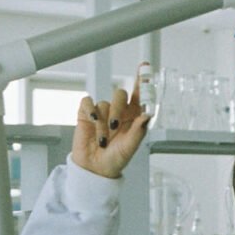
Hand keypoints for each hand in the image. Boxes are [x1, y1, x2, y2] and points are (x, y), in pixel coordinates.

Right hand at [71, 63, 151, 178]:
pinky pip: (89, 102)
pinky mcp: (87, 114)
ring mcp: (102, 112)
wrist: (95, 168)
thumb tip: (148, 114)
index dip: (142, 80)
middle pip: (120, 94)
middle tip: (115, 126)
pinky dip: (91, 111)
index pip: (139, 94)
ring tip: (103, 139)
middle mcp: (118, 111)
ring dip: (104, 123)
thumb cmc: (115, 158)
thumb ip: (139, 131)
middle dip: (119, 109)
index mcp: (133, 116)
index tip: (145, 66)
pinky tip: (92, 123)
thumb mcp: (130, 147)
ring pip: (105, 103)